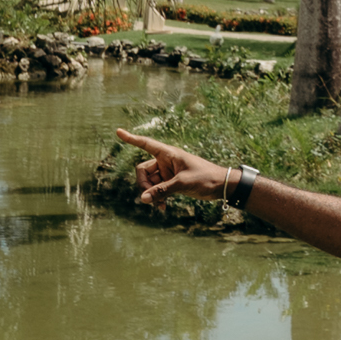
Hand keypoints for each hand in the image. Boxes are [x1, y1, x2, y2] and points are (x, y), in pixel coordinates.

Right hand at [115, 129, 229, 210]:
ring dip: (151, 195)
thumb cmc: (206, 177)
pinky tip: (163, 207)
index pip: (146, 144)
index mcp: (168, 153)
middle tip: (151, 198)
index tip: (118, 132)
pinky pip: (156, 190)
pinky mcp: (171, 183)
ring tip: (161, 206)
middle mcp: (165, 161)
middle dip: (144, 185)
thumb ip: (162, 191)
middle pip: (142, 171)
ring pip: (149, 183)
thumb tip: (142, 199)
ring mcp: (167, 173)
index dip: (131, 139)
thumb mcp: (183, 184)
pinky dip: (157, 198)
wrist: (222, 186)